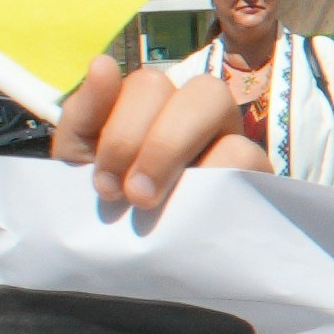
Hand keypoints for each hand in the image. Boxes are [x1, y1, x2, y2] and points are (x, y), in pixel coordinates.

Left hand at [55, 54, 248, 220]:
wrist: (133, 270)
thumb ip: (83, 117)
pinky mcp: (253, 175)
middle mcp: (192, 114)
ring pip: (215, 98)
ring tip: (151, 202)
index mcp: (152, 108)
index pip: (147, 84)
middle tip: (131, 194)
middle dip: (151, 139)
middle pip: (182, 82)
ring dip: (174, 148)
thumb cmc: (109, 212)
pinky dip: (215, 173)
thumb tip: (103, 63)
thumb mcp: (80, 167)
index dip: (120, 126)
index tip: (102, 182)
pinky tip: (191, 208)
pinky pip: (246, 152)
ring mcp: (227, 138)